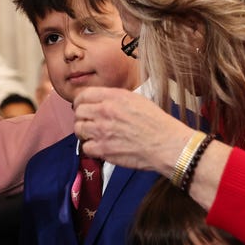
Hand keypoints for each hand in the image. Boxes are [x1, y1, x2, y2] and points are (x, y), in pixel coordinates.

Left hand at [73, 86, 192, 173]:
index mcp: (114, 97)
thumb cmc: (156, 123)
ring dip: (85, 133)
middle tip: (89, 123)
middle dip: (82, 117)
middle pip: (78, 112)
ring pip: (79, 129)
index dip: (80, 102)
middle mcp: (105, 111)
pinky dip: (91, 148)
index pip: (84, 95)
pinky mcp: (104, 149)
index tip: (82, 107)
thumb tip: (101, 101)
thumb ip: (116, 98)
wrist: (166, 144)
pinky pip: (85, 147)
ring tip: (94, 136)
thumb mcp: (137, 100)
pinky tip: (100, 147)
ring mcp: (102, 131)